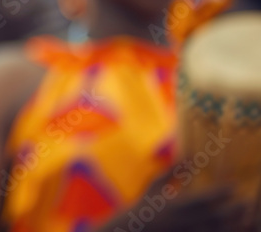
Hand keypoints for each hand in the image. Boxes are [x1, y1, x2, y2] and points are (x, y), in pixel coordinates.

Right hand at [95, 166, 249, 231]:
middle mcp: (184, 220)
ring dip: (231, 224)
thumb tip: (189, 156)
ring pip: (216, 230)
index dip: (220, 192)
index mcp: (176, 204)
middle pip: (215, 216)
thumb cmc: (145, 204)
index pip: (203, 198)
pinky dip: (221, 231)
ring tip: (244, 216)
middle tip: (246, 202)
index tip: (233, 185)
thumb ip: (173, 171)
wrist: (134, 229)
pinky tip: (229, 226)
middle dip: (232, 210)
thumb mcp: (155, 185)